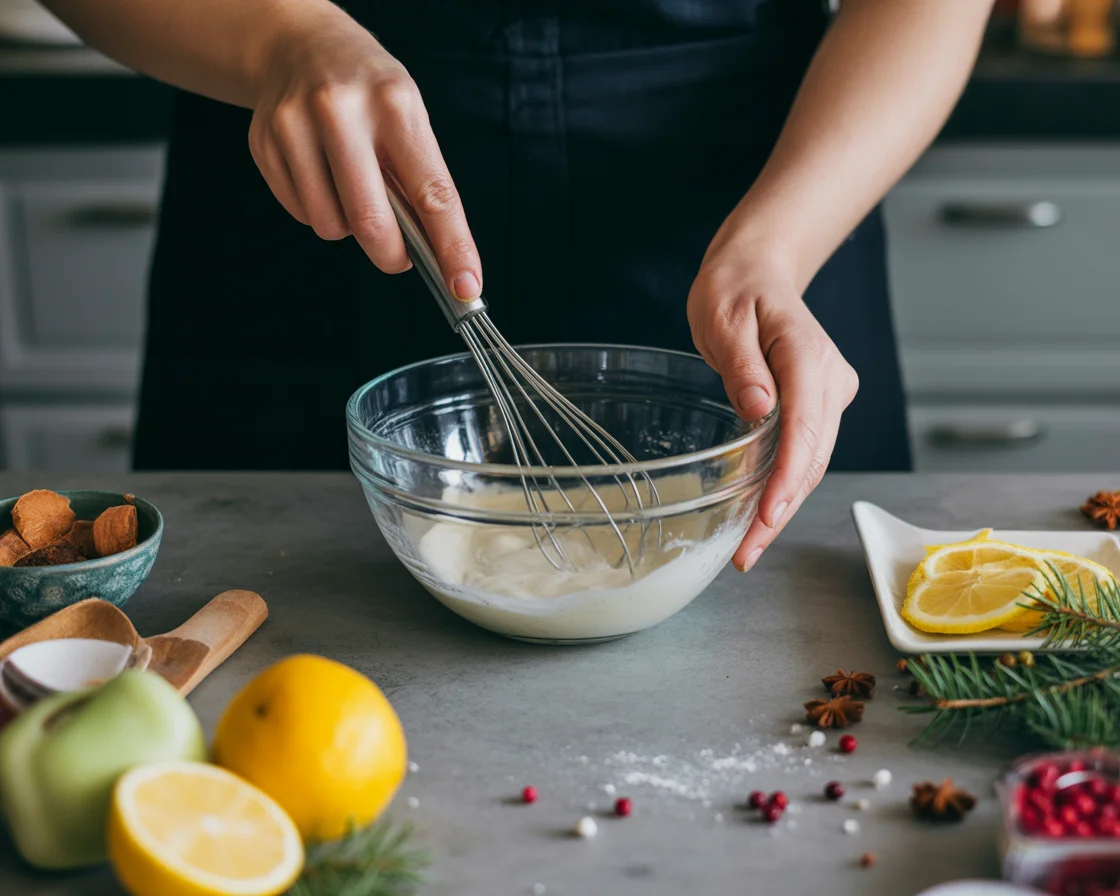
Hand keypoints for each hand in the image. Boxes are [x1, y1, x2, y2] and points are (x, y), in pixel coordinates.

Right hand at [248, 7, 480, 298]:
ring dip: (350, 228)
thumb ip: (420, 182)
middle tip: (400, 256)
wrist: (299, 46)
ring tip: (353, 189)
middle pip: (370, 222)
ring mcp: (294, 125)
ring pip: (331, 226)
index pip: (432, 193)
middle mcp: (340, 109)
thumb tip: (437, 255)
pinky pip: (302, 214)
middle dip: (392, 256)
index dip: (452, 247)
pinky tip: (321, 175)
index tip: (466, 287)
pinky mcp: (264, 144)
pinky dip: (320, 211)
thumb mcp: (407, 118)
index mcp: (395, 103)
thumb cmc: (369, 93)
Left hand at [687, 237, 858, 571]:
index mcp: (807, 353)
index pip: (805, 425)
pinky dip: (783, 486)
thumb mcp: (723, 317)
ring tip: (748, 548)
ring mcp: (829, 392)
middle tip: (747, 552)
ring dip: (783, 506)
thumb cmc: (734, 290)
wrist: (756, 272)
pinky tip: (759, 517)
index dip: (788, 477)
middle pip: (814, 455)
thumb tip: (760, 410)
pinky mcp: (820, 404)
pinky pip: (806, 452)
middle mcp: (829, 376)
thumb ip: (742, 364)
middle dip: (781, 508)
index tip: (767, 515)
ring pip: (813, 461)